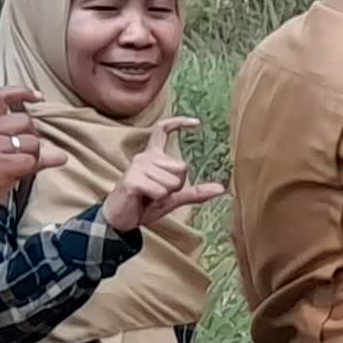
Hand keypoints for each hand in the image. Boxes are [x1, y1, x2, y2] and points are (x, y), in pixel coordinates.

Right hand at [0, 87, 68, 238]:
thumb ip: (20, 146)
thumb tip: (60, 153)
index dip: (20, 92)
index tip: (39, 97)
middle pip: (25, 121)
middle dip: (31, 140)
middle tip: (20, 158)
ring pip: (31, 142)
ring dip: (32, 158)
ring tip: (14, 171)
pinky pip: (30, 161)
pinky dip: (30, 170)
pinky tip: (16, 178)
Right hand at [100, 117, 222, 232]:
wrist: (121, 220)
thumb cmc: (145, 205)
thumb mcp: (174, 198)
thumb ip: (196, 192)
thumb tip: (221, 189)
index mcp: (153, 157)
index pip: (162, 130)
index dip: (179, 123)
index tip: (197, 122)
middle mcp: (144, 157)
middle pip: (182, 168)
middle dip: (176, 186)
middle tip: (158, 193)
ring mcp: (137, 166)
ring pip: (173, 181)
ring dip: (165, 194)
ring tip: (149, 196)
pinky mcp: (132, 179)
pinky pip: (161, 191)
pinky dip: (157, 199)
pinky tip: (143, 198)